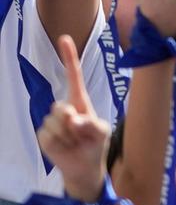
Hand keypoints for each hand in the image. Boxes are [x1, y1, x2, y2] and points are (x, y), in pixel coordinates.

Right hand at [35, 37, 109, 200]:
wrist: (84, 166)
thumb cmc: (95, 143)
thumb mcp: (101, 132)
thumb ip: (91, 125)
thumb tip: (72, 119)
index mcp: (80, 101)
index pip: (74, 76)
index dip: (69, 58)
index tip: (65, 38)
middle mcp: (64, 108)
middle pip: (60, 108)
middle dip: (72, 122)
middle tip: (81, 135)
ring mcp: (51, 121)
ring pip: (55, 124)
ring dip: (68, 137)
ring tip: (75, 142)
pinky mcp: (43, 136)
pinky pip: (48, 137)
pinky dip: (59, 145)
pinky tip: (65, 148)